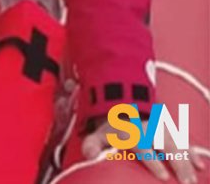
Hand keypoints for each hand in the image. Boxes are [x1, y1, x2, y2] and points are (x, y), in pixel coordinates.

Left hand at [83, 120, 205, 182]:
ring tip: (192, 181)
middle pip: (166, 145)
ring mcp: (163, 130)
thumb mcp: (98, 136)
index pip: (143, 146)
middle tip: (185, 183)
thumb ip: (92, 145)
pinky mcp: (172, 131)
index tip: (163, 176)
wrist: (124, 111)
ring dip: (188, 162)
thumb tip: (89, 156)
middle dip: (177, 163)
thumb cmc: (112, 131)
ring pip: (179, 144)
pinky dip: (194, 153)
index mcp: (131, 132)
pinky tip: (201, 166)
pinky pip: (186, 141)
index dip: (153, 161)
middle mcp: (150, 129)